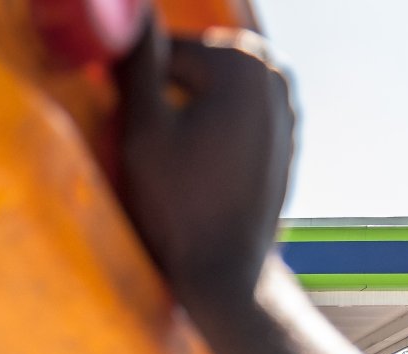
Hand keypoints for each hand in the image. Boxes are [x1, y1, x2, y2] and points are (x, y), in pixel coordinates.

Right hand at [115, 22, 295, 315]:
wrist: (226, 274)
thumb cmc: (179, 207)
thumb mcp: (143, 131)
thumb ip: (137, 64)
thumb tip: (130, 12)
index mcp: (242, 62)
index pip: (163, 50)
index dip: (129, 88)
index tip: (121, 128)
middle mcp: (275, 74)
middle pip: (192, 68)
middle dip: (161, 98)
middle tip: (144, 149)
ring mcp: (286, 108)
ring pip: (210, 94)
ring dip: (183, 116)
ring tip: (169, 165)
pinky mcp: (284, 140)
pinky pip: (231, 119)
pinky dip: (207, 135)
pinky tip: (193, 174)